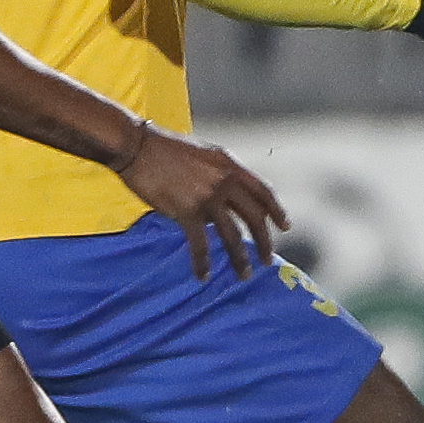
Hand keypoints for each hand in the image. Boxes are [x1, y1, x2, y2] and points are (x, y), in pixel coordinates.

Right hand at [118, 125, 288, 277]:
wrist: (138, 147)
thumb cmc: (166, 150)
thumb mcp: (205, 155)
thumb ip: (222, 175)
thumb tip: (229, 202)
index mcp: (231, 166)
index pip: (263, 191)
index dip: (276, 211)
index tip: (285, 226)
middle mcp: (225, 182)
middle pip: (254, 217)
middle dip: (264, 242)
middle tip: (267, 260)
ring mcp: (208, 197)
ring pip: (232, 235)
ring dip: (239, 259)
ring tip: (244, 275)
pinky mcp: (187, 211)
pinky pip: (200, 244)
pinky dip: (202, 263)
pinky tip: (203, 276)